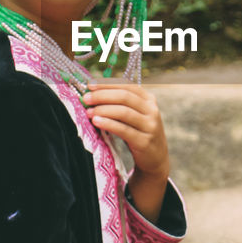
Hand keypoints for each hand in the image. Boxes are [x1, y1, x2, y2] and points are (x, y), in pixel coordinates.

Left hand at [83, 79, 169, 221]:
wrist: (155, 158)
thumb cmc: (139, 133)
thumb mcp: (136, 115)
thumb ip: (120, 104)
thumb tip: (93, 95)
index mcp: (149, 100)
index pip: (127, 86)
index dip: (108, 84)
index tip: (90, 85)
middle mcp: (152, 110)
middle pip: (125, 97)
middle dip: (102, 96)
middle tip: (86, 99)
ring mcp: (150, 126)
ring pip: (124, 112)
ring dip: (103, 110)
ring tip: (89, 112)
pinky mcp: (144, 141)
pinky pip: (123, 130)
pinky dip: (108, 124)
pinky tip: (97, 122)